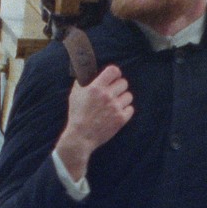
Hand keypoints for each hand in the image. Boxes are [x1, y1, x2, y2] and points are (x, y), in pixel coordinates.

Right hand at [56, 64, 132, 183]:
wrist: (80, 137)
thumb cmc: (77, 114)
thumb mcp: (75, 94)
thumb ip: (83, 81)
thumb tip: (87, 70)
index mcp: (96, 87)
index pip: (114, 71)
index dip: (115, 73)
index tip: (113, 77)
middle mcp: (107, 96)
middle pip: (124, 83)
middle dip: (119, 86)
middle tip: (114, 92)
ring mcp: (115, 108)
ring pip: (129, 96)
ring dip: (123, 98)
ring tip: (115, 103)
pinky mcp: (121, 119)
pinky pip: (131, 109)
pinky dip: (125, 110)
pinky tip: (118, 112)